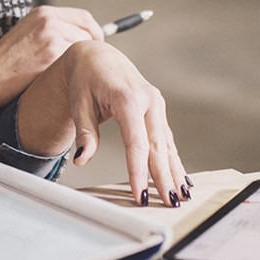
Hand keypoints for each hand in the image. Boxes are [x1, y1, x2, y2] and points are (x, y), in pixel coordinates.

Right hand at [0, 6, 103, 129]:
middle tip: (89, 64)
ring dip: (81, 64)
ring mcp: (52, 38)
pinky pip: (75, 66)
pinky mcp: (52, 57)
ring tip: (71, 75)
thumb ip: (52, 30)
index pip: (84, 17)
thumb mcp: (27, 33)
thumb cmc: (5, 61)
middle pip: (89, 33)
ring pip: (83, 51)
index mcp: (44, 13)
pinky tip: (62, 81)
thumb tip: (79, 37)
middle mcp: (50, 21)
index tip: (97, 45)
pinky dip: (73, 74)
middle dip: (92, 49)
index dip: (95, 32)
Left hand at [18, 40, 189, 206]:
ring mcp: (156, 105)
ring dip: (174, 171)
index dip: (139, 171)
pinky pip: (167, 139)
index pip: (136, 143)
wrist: (97, 56)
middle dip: (164, 177)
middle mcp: (148, 100)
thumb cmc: (85, 78)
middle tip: (169, 203)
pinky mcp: (158, 110)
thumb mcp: (79, 103)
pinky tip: (181, 178)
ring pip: (167, 144)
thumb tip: (83, 159)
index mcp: (128, 98)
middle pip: (158, 146)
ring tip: (181, 196)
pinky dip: (174, 160)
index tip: (140, 194)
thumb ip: (85, 132)